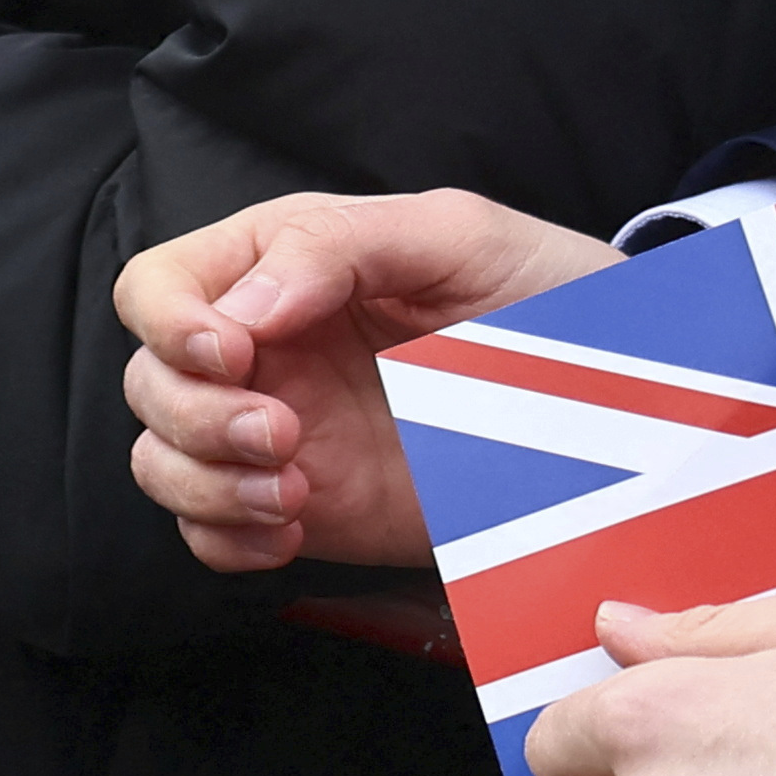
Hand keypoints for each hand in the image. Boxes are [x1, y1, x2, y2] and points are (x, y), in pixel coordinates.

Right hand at [116, 186, 617, 571]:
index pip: (157, 287)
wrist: (626, 397)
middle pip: (149, 382)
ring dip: (205, 483)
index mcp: (281, 267)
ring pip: (162, 460)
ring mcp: (281, 434)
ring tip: (292, 493)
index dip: (171, 324)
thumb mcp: (457, 235)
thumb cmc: (548, 292)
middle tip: (281, 434)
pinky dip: (228, 540)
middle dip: (196, 415)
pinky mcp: (308, 508)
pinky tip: (292, 530)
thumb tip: (243, 311)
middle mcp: (264, 352)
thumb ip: (340, 246)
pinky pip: (211, 536)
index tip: (233, 354)